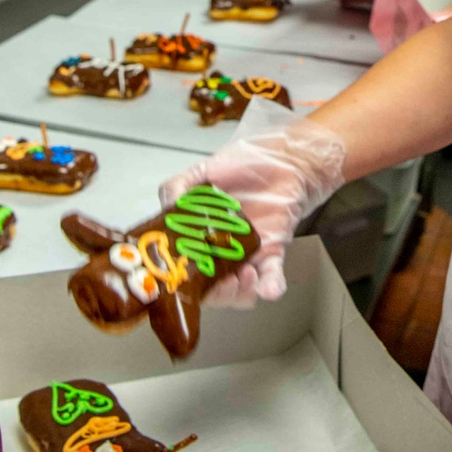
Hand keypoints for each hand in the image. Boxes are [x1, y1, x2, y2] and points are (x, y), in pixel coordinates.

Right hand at [158, 121, 345, 306]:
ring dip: (241, 293)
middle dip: (218, 293)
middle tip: (225, 281)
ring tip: (245, 274)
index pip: (187, 269)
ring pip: (241, 292)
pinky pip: (272, 277)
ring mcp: (248, 255)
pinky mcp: (274, 251)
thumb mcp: (202, 171)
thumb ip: (178, 186)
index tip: (191, 277)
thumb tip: (168, 206)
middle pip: (213, 289)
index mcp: (200, 237)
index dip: (186, 281)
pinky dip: (271, 287)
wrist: (283, 158)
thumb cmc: (242, 165)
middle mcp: (222, 251)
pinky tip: (269, 288)